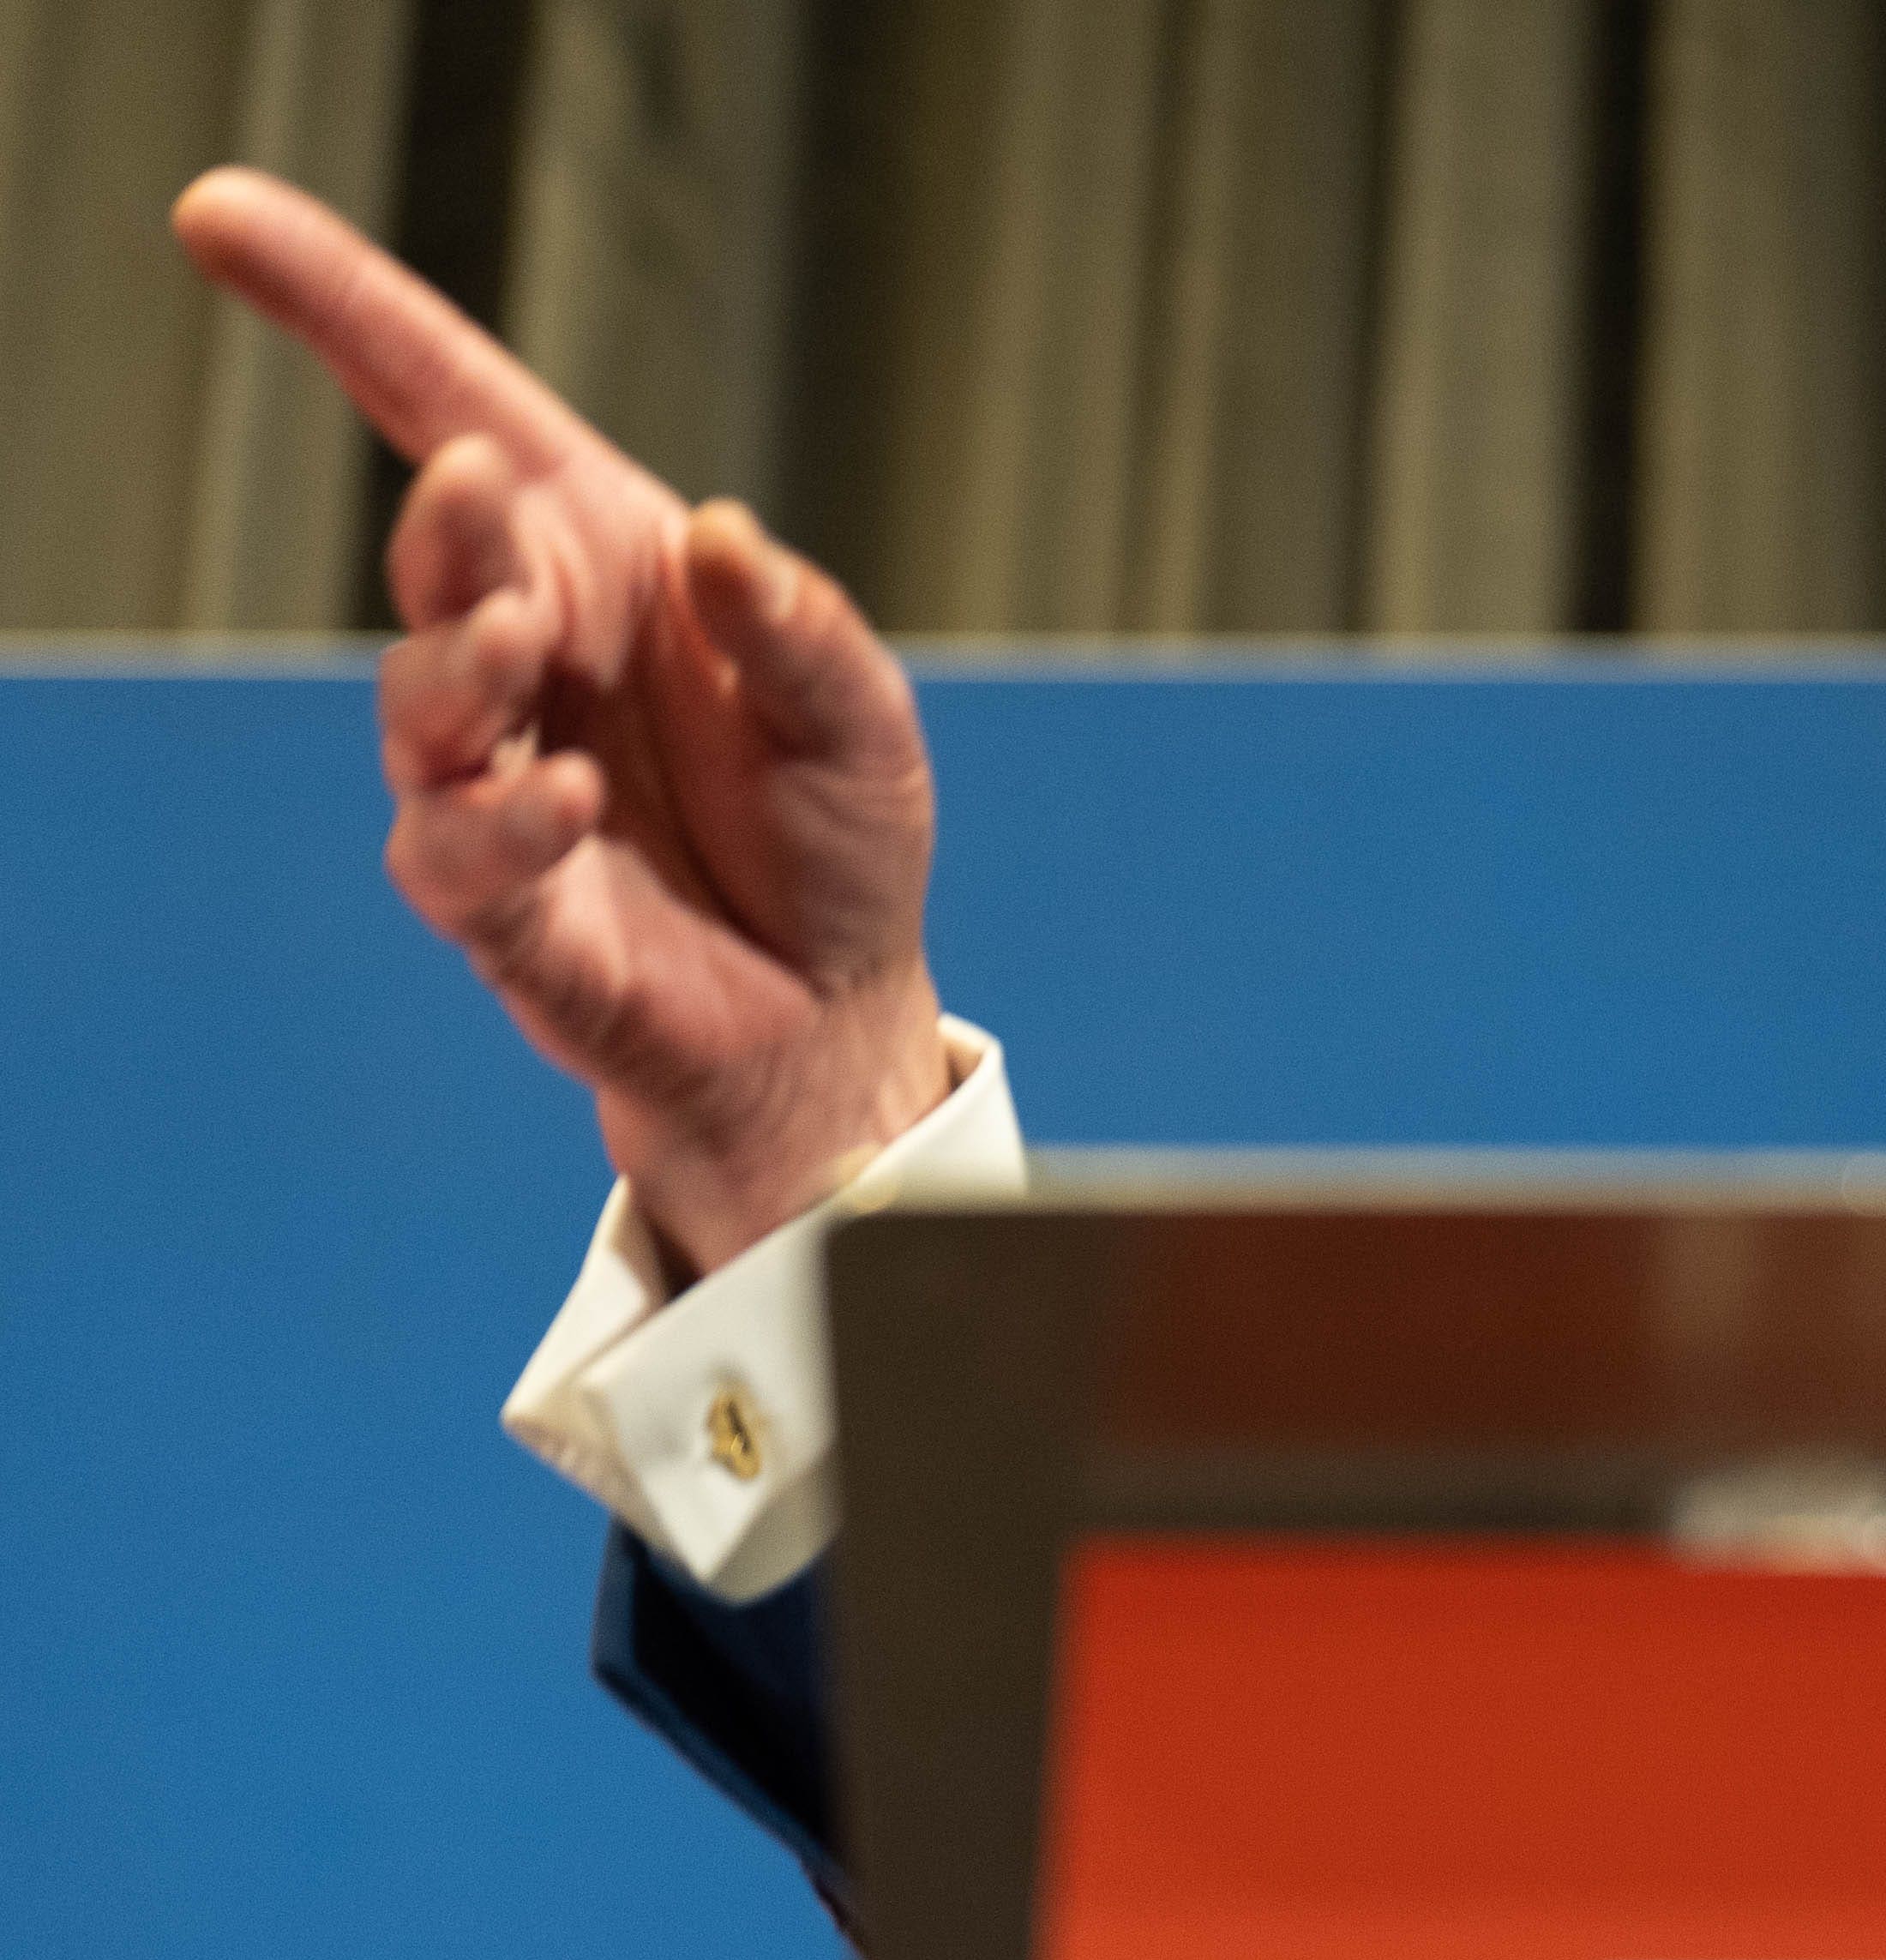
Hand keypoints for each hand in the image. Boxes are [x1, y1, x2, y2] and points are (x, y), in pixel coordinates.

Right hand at [172, 166, 951, 1276]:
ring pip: (424, 701)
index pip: (451, 409)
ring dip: (462, 663)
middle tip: (479, 491)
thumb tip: (728, 542)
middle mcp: (530, 654)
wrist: (835, 1013)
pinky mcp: (501, 905)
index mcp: (604, 567)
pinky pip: (460, 852)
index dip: (338, 309)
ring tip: (522, 646)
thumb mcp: (861, 721)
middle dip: (446, 523)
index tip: (220, 216)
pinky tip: (568, 800)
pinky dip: (505, 821)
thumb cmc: (833, 839)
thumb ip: (803, 632)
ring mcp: (497, 776)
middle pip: (438, 554)